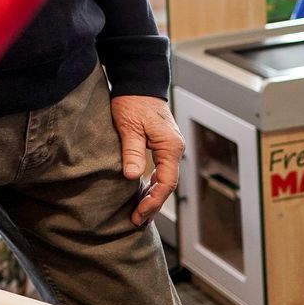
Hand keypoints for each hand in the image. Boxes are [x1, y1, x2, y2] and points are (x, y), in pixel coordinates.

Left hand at [111, 94, 184, 226]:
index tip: (138, 215)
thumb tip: (133, 177)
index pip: (166, 183)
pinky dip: (152, 185)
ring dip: (153, 197)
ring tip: (139, 215)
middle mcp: (174, 150)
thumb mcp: (129, 126)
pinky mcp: (162, 146)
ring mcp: (169, 148)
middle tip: (137, 221)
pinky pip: (161, 171)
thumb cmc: (133, 102)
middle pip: (168, 185)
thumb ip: (132, 151)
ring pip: (165, 180)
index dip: (153, 202)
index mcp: (170, 147)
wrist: (138, 83)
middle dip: (153, 205)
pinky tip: (141, 194)